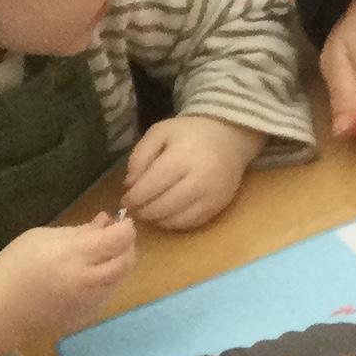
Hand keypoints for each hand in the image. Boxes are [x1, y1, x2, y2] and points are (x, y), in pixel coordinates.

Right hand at [0, 214, 135, 355]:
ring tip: (100, 255)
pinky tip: (89, 275)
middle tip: (115, 238)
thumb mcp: (42, 237)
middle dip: (127, 246)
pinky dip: (108, 280)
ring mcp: (90, 302)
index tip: (122, 222)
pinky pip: (109, 293)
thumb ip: (79, 231)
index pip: (117, 240)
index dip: (126, 229)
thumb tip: (107, 221)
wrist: (0, 308)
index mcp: (72, 256)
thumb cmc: (15, 265)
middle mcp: (87, 281)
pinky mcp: (89, 316)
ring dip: (119, 263)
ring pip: (121, 278)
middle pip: (126, 261)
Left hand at [124, 113, 261, 231]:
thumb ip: (140, 156)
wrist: (229, 138)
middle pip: (164, 205)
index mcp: (182, 157)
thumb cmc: (190, 133)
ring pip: (177, 219)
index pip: (152, 185)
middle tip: (135, 208)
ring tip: (148, 212)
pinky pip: (192, 223)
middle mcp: (199, 180)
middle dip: (144, 211)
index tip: (125, 199)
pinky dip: (174, 223)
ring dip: (157, 220)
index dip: (135, 196)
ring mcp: (211, 196)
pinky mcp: (218, 206)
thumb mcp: (159, 133)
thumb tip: (130, 185)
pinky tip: (166, 215)